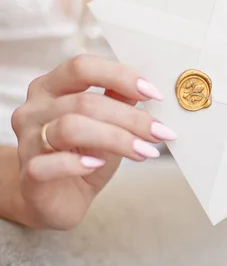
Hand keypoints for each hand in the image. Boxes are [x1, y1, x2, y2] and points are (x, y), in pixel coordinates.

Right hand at [10, 55, 176, 228]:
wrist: (60, 198)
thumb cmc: (84, 154)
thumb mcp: (107, 122)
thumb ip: (119, 100)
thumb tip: (147, 87)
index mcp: (52, 87)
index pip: (82, 67)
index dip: (120, 76)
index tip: (154, 94)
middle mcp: (34, 109)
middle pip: (84, 102)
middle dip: (130, 117)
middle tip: (160, 132)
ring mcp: (27, 140)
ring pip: (71, 128)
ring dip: (117, 139)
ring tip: (145, 151)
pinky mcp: (28, 173)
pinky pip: (51, 164)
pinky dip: (79, 164)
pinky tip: (100, 165)